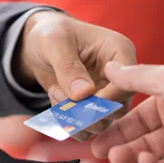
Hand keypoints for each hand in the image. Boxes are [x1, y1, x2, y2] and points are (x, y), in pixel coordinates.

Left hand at [17, 12, 136, 137]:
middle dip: (86, 110)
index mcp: (120, 51)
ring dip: (74, 117)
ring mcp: (107, 95)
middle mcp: (118, 77)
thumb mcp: (54, 42)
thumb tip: (83, 94)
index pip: (126, 84)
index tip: (80, 100)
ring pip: (102, 123)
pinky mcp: (93, 109)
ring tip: (55, 94)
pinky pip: (86, 129)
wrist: (36, 46)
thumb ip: (68, 67)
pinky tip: (56, 102)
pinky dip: (68, 123)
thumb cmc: (49, 33)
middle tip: (61, 98)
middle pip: (118, 109)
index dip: (106, 98)